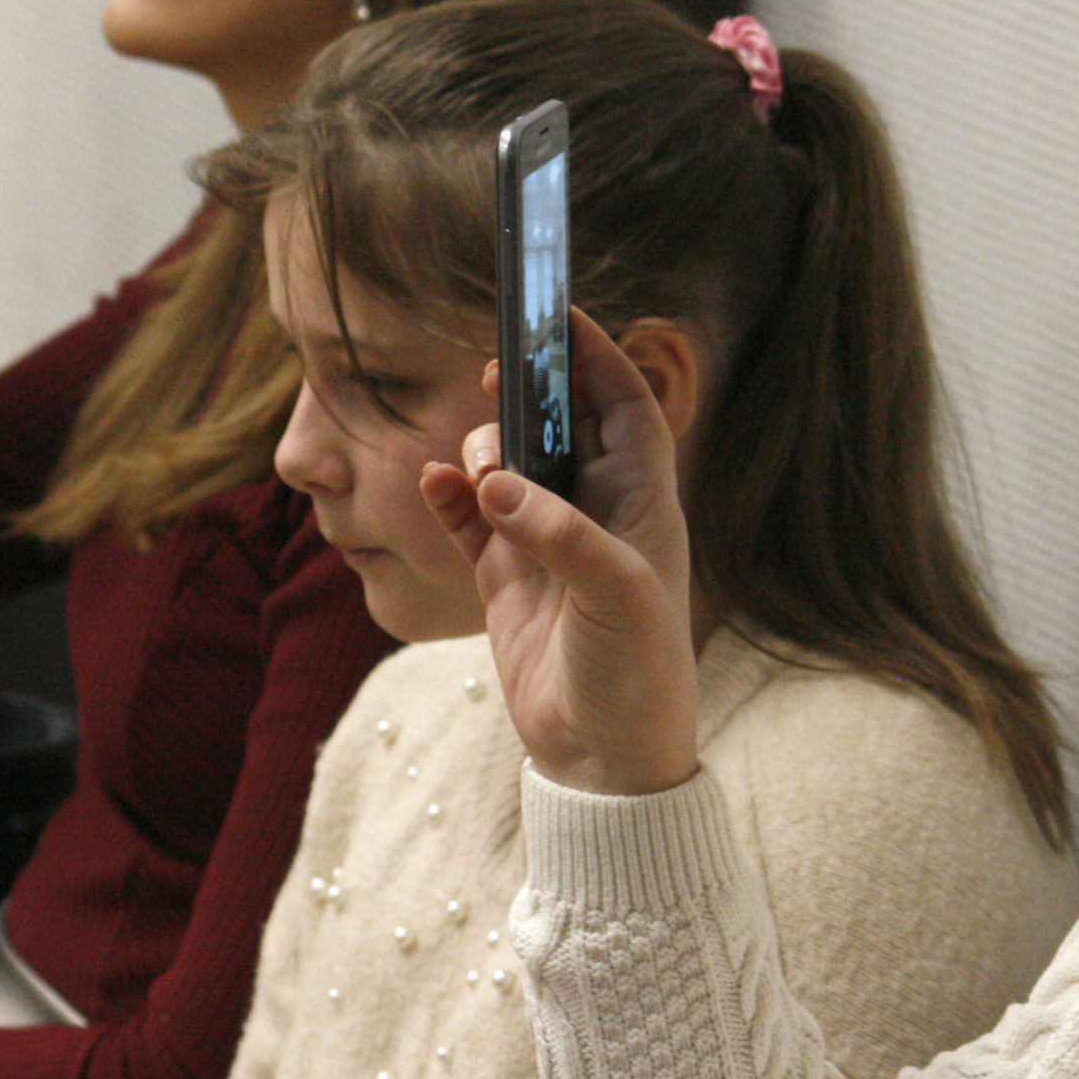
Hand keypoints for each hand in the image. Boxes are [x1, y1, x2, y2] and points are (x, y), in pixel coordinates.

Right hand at [422, 306, 700, 795]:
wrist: (606, 763)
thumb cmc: (638, 675)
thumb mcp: (618, 597)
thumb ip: (562, 534)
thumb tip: (499, 482)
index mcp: (643, 504)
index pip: (624, 407)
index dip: (596, 357)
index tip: (556, 314)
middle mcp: (595, 515)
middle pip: (559, 425)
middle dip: (527, 393)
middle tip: (491, 371)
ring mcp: (545, 545)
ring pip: (506, 466)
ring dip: (482, 451)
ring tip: (472, 468)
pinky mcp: (505, 582)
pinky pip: (469, 518)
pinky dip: (448, 497)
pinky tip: (435, 484)